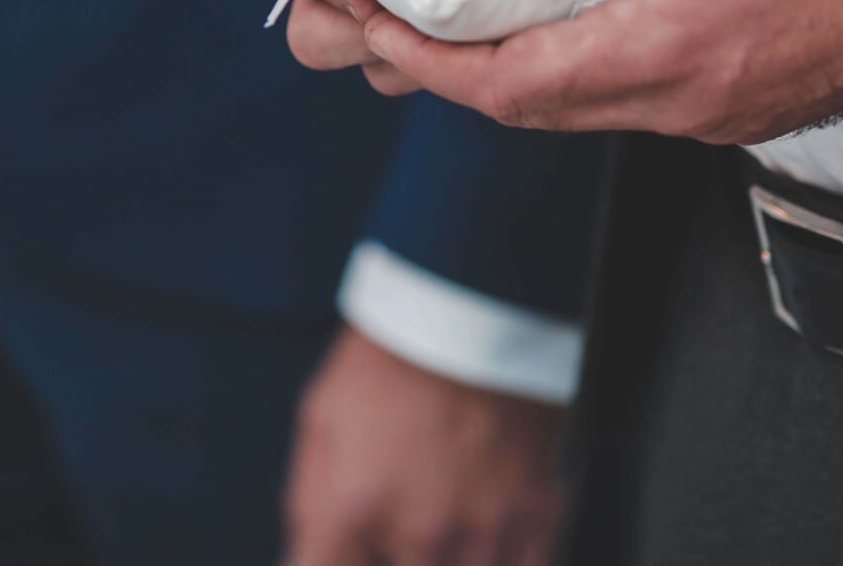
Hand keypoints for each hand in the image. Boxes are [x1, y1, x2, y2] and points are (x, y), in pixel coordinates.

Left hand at [283, 326, 563, 565]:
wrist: (470, 302)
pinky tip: (486, 532)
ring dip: (448, 557)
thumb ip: (309, 507)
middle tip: (403, 512)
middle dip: (394, 552)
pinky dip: (502, 559)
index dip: (337, 562)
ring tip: (442, 512)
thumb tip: (305, 558)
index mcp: (354, 508)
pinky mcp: (537, 513)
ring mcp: (483, 527)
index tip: (352, 544)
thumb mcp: (321, 420)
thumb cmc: (391, 356)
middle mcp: (420, 531)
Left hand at [358, 0, 842, 145]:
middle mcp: (673, 103)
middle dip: (445, 67)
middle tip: (388, 11)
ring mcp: (700, 117)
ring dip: (503, 70)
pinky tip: (550, 15)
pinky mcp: (723, 112)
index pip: (510, 83)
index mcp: (663, 48)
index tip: (373, 20)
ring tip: (452, 8)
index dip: (428, 59)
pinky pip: (618, 103)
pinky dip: (564, 68)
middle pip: (526, 107)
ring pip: (570, 109)